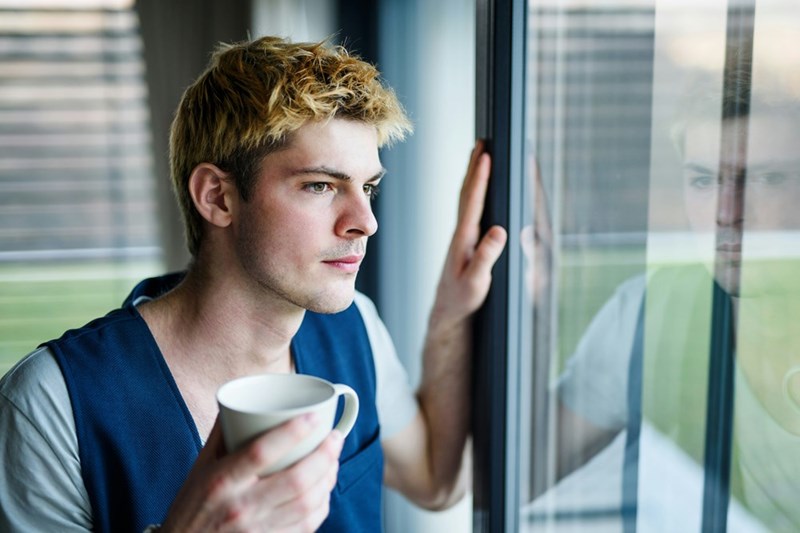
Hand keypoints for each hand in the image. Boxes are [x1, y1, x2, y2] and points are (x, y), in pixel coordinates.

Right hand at [161, 414, 343, 532]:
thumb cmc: (193, 505)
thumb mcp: (201, 466)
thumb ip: (223, 433)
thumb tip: (242, 399)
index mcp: (222, 480)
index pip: (260, 452)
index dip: (292, 432)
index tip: (314, 416)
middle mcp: (240, 507)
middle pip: (295, 480)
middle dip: (324, 456)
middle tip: (336, 438)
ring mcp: (256, 530)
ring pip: (306, 504)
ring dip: (328, 480)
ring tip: (334, 461)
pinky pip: (305, 527)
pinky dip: (321, 506)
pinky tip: (324, 491)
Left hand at [430, 140, 507, 332]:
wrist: (447, 312)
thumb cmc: (462, 300)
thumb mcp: (476, 282)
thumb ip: (486, 257)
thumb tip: (499, 230)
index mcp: (463, 240)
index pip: (472, 202)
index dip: (480, 178)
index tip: (485, 155)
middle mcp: (461, 233)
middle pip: (467, 193)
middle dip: (475, 166)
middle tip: (482, 141)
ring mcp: (462, 236)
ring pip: (467, 198)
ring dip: (473, 175)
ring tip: (480, 154)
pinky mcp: (464, 242)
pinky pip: (470, 209)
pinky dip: (474, 191)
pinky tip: (477, 187)